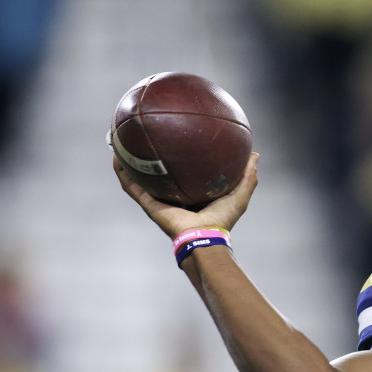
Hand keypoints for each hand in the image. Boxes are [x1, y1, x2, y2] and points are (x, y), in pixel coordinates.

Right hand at [113, 152, 258, 239]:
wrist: (204, 236)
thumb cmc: (223, 219)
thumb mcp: (239, 193)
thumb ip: (248, 175)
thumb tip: (255, 154)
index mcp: (190, 194)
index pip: (182, 173)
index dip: (177, 157)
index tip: (173, 138)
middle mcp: (172, 196)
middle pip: (157, 173)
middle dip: (148, 156)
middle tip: (143, 135)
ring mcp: (157, 201)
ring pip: (138, 177)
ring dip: (127, 161)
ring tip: (119, 141)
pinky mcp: (148, 205)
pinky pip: (131, 186)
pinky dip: (122, 172)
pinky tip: (116, 156)